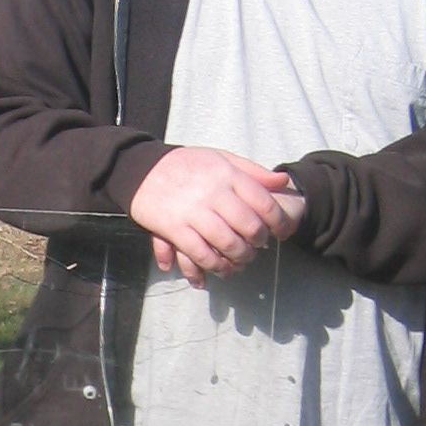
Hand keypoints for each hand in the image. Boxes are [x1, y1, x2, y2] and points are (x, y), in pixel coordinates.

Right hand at [129, 148, 304, 287]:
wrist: (141, 169)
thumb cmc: (186, 164)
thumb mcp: (220, 158)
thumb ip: (252, 171)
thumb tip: (284, 181)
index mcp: (227, 174)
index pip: (264, 202)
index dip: (279, 222)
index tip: (283, 232)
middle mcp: (213, 193)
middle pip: (249, 226)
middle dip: (259, 242)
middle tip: (260, 247)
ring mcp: (193, 212)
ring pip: (227, 244)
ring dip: (240, 258)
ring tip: (242, 260)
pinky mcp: (174, 228)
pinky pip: (200, 253)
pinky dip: (215, 265)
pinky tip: (221, 268)